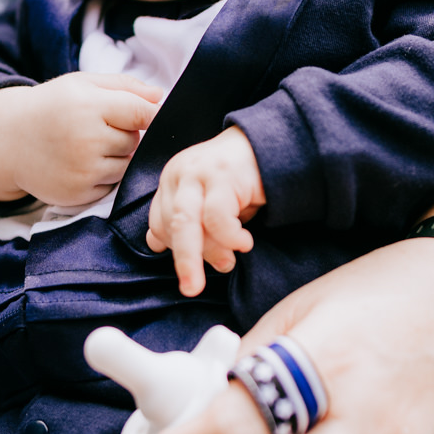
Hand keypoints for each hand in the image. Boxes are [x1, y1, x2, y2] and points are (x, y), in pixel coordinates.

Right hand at [0, 75, 160, 207]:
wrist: (9, 141)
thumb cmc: (51, 107)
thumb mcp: (82, 84)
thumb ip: (124, 86)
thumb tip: (160, 96)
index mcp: (87, 106)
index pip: (142, 113)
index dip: (150, 114)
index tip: (150, 115)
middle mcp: (85, 140)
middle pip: (134, 140)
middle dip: (123, 134)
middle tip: (96, 128)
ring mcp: (82, 170)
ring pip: (126, 165)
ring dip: (116, 157)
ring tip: (88, 146)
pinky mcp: (79, 194)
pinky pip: (112, 185)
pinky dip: (103, 176)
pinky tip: (81, 164)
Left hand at [146, 128, 265, 296]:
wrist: (275, 145)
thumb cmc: (242, 179)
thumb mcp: (210, 202)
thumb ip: (188, 221)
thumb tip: (158, 245)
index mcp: (172, 180)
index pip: (159, 222)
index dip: (172, 248)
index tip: (190, 267)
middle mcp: (180, 173)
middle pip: (171, 225)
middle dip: (183, 261)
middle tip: (192, 287)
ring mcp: (199, 171)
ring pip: (189, 223)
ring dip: (208, 252)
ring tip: (228, 263)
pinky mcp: (222, 174)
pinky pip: (217, 217)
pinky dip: (230, 237)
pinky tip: (244, 242)